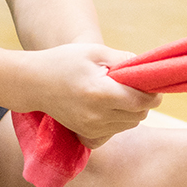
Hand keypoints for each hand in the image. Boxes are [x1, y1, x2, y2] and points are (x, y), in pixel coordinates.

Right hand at [17, 43, 158, 146]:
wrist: (33, 82)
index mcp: (101, 93)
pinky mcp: (85, 134)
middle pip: (139, 116)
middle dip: (143, 102)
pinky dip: (118, 122)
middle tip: (135, 86)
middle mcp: (97, 115)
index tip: (152, 84)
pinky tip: (109, 109)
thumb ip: (123, 60)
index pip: (141, 102)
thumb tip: (146, 68)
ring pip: (129, 125)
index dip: (153, 93)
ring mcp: (90, 128)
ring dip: (132, 111)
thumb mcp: (95, 52)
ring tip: (118, 94)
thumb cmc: (64, 61)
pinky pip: (114, 132)